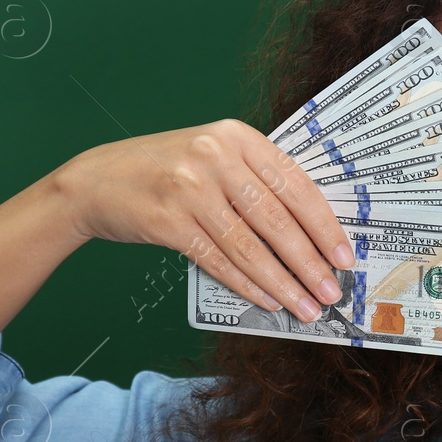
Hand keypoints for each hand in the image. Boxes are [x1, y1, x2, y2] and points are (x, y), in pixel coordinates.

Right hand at [55, 118, 355, 321]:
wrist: (96, 181)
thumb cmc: (164, 171)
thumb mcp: (212, 155)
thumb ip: (254, 180)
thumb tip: (310, 233)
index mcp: (237, 135)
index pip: (295, 184)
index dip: (325, 225)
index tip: (345, 256)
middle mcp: (216, 155)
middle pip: (277, 219)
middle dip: (310, 262)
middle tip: (331, 291)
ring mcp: (190, 187)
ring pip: (250, 245)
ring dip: (283, 282)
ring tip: (305, 306)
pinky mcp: (168, 220)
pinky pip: (218, 260)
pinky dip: (246, 284)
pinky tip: (267, 300)